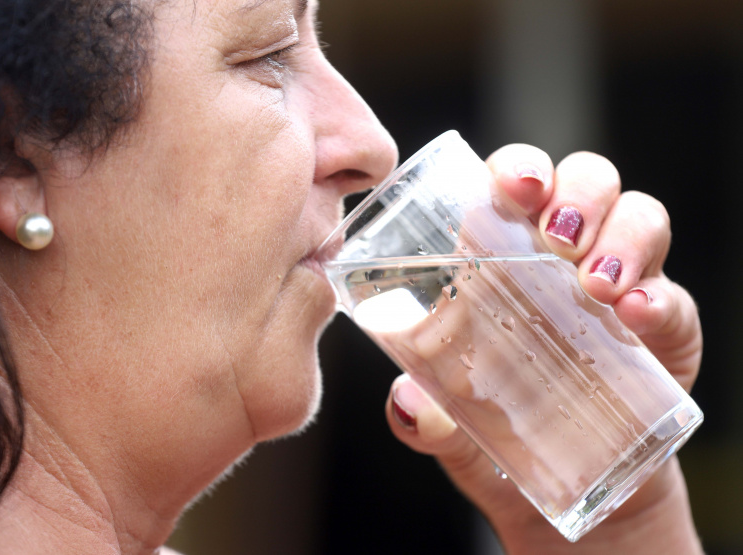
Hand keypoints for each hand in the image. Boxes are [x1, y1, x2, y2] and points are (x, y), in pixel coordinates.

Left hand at [384, 145, 702, 553]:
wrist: (557, 474)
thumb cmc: (490, 420)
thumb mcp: (445, 418)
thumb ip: (419, 414)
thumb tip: (408, 405)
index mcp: (503, 249)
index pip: (516, 181)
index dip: (519, 168)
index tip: (512, 189)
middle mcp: (564, 252)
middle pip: (586, 180)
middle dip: (578, 193)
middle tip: (558, 238)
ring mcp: (617, 281)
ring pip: (640, 216)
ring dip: (623, 237)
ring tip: (597, 286)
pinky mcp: (663, 325)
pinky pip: (674, 295)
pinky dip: (660, 297)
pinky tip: (637, 315)